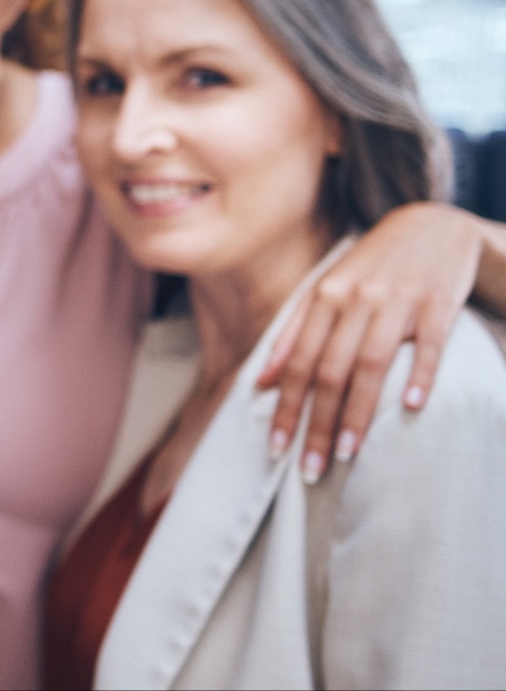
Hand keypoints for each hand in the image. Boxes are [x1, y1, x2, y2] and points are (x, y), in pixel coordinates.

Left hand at [256, 202, 481, 481]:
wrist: (431, 225)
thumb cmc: (371, 266)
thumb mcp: (326, 291)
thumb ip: (293, 334)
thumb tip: (257, 381)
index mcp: (323, 297)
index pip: (296, 362)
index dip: (284, 406)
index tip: (276, 448)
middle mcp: (354, 299)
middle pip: (329, 370)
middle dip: (317, 423)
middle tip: (310, 468)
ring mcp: (396, 300)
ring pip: (371, 363)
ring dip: (359, 412)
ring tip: (349, 453)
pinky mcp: (436, 303)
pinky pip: (428, 345)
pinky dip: (419, 375)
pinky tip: (411, 408)